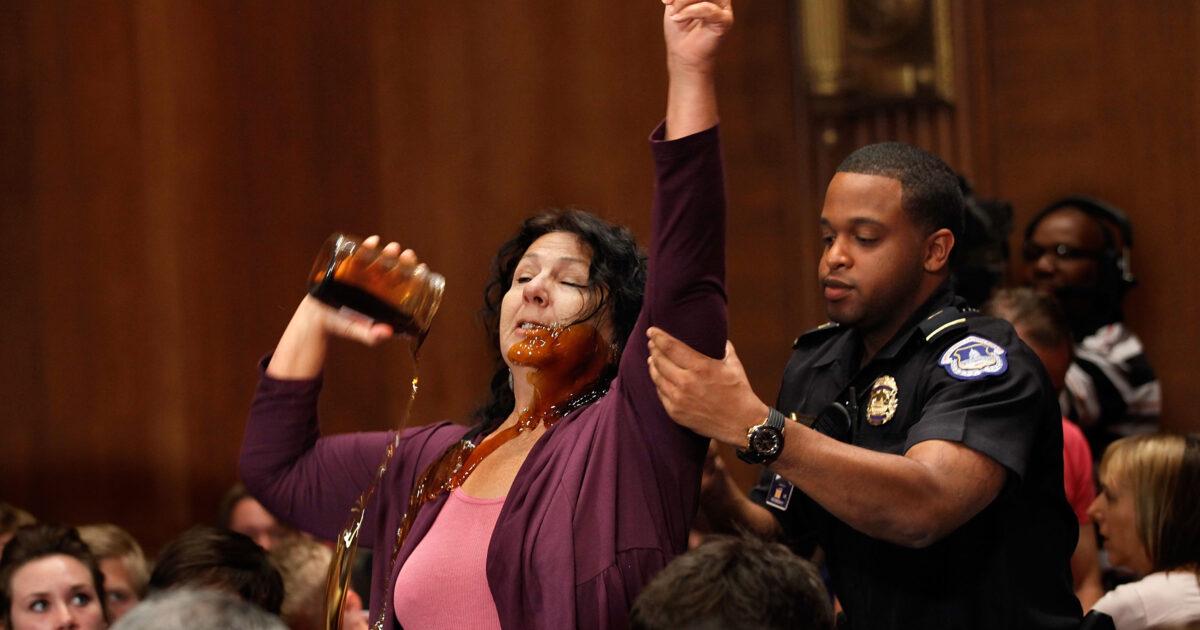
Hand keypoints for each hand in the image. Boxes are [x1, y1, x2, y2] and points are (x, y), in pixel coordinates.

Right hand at [306, 235, 420, 345]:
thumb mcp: (358, 332)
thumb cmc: (342, 325)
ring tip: (393, 248)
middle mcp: (376, 284)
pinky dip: (366, 248)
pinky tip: (373, 241)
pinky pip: (359, 256)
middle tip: (408, 255)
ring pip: (379, 260)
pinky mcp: (348, 268)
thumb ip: (371, 336)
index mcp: (383, 298)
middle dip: (402, 261)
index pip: (402, 284)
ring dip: (387, 253)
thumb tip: (387, 333)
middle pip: (393, 269)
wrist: (317, 318)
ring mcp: (362, 274)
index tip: (422, 268)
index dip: (414, 276)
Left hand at [647, 326, 766, 445]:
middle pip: (660, 361)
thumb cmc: (739, 392)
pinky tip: (659, 379)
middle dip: (654, 349)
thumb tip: (721, 339)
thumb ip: (725, 349)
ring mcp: (679, 399)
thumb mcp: (734, 366)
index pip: (670, 347)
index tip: (651, 331)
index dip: (658, 337)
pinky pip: (660, 394)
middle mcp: (686, 382)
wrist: (742, 424)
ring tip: (652, 359)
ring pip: (657, 378)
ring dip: (653, 366)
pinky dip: (658, 384)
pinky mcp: (676, 413)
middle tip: (651, 343)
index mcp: (700, 367)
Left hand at [663, 0, 733, 75]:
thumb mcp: (676, 4)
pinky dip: (690, 11)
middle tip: (669, 4)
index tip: (666, 0)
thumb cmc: (680, 29)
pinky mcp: (726, 20)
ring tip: (674, 15)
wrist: (683, 54)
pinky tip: (677, 18)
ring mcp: (723, 7)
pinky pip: (709, 9)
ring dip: (683, 2)